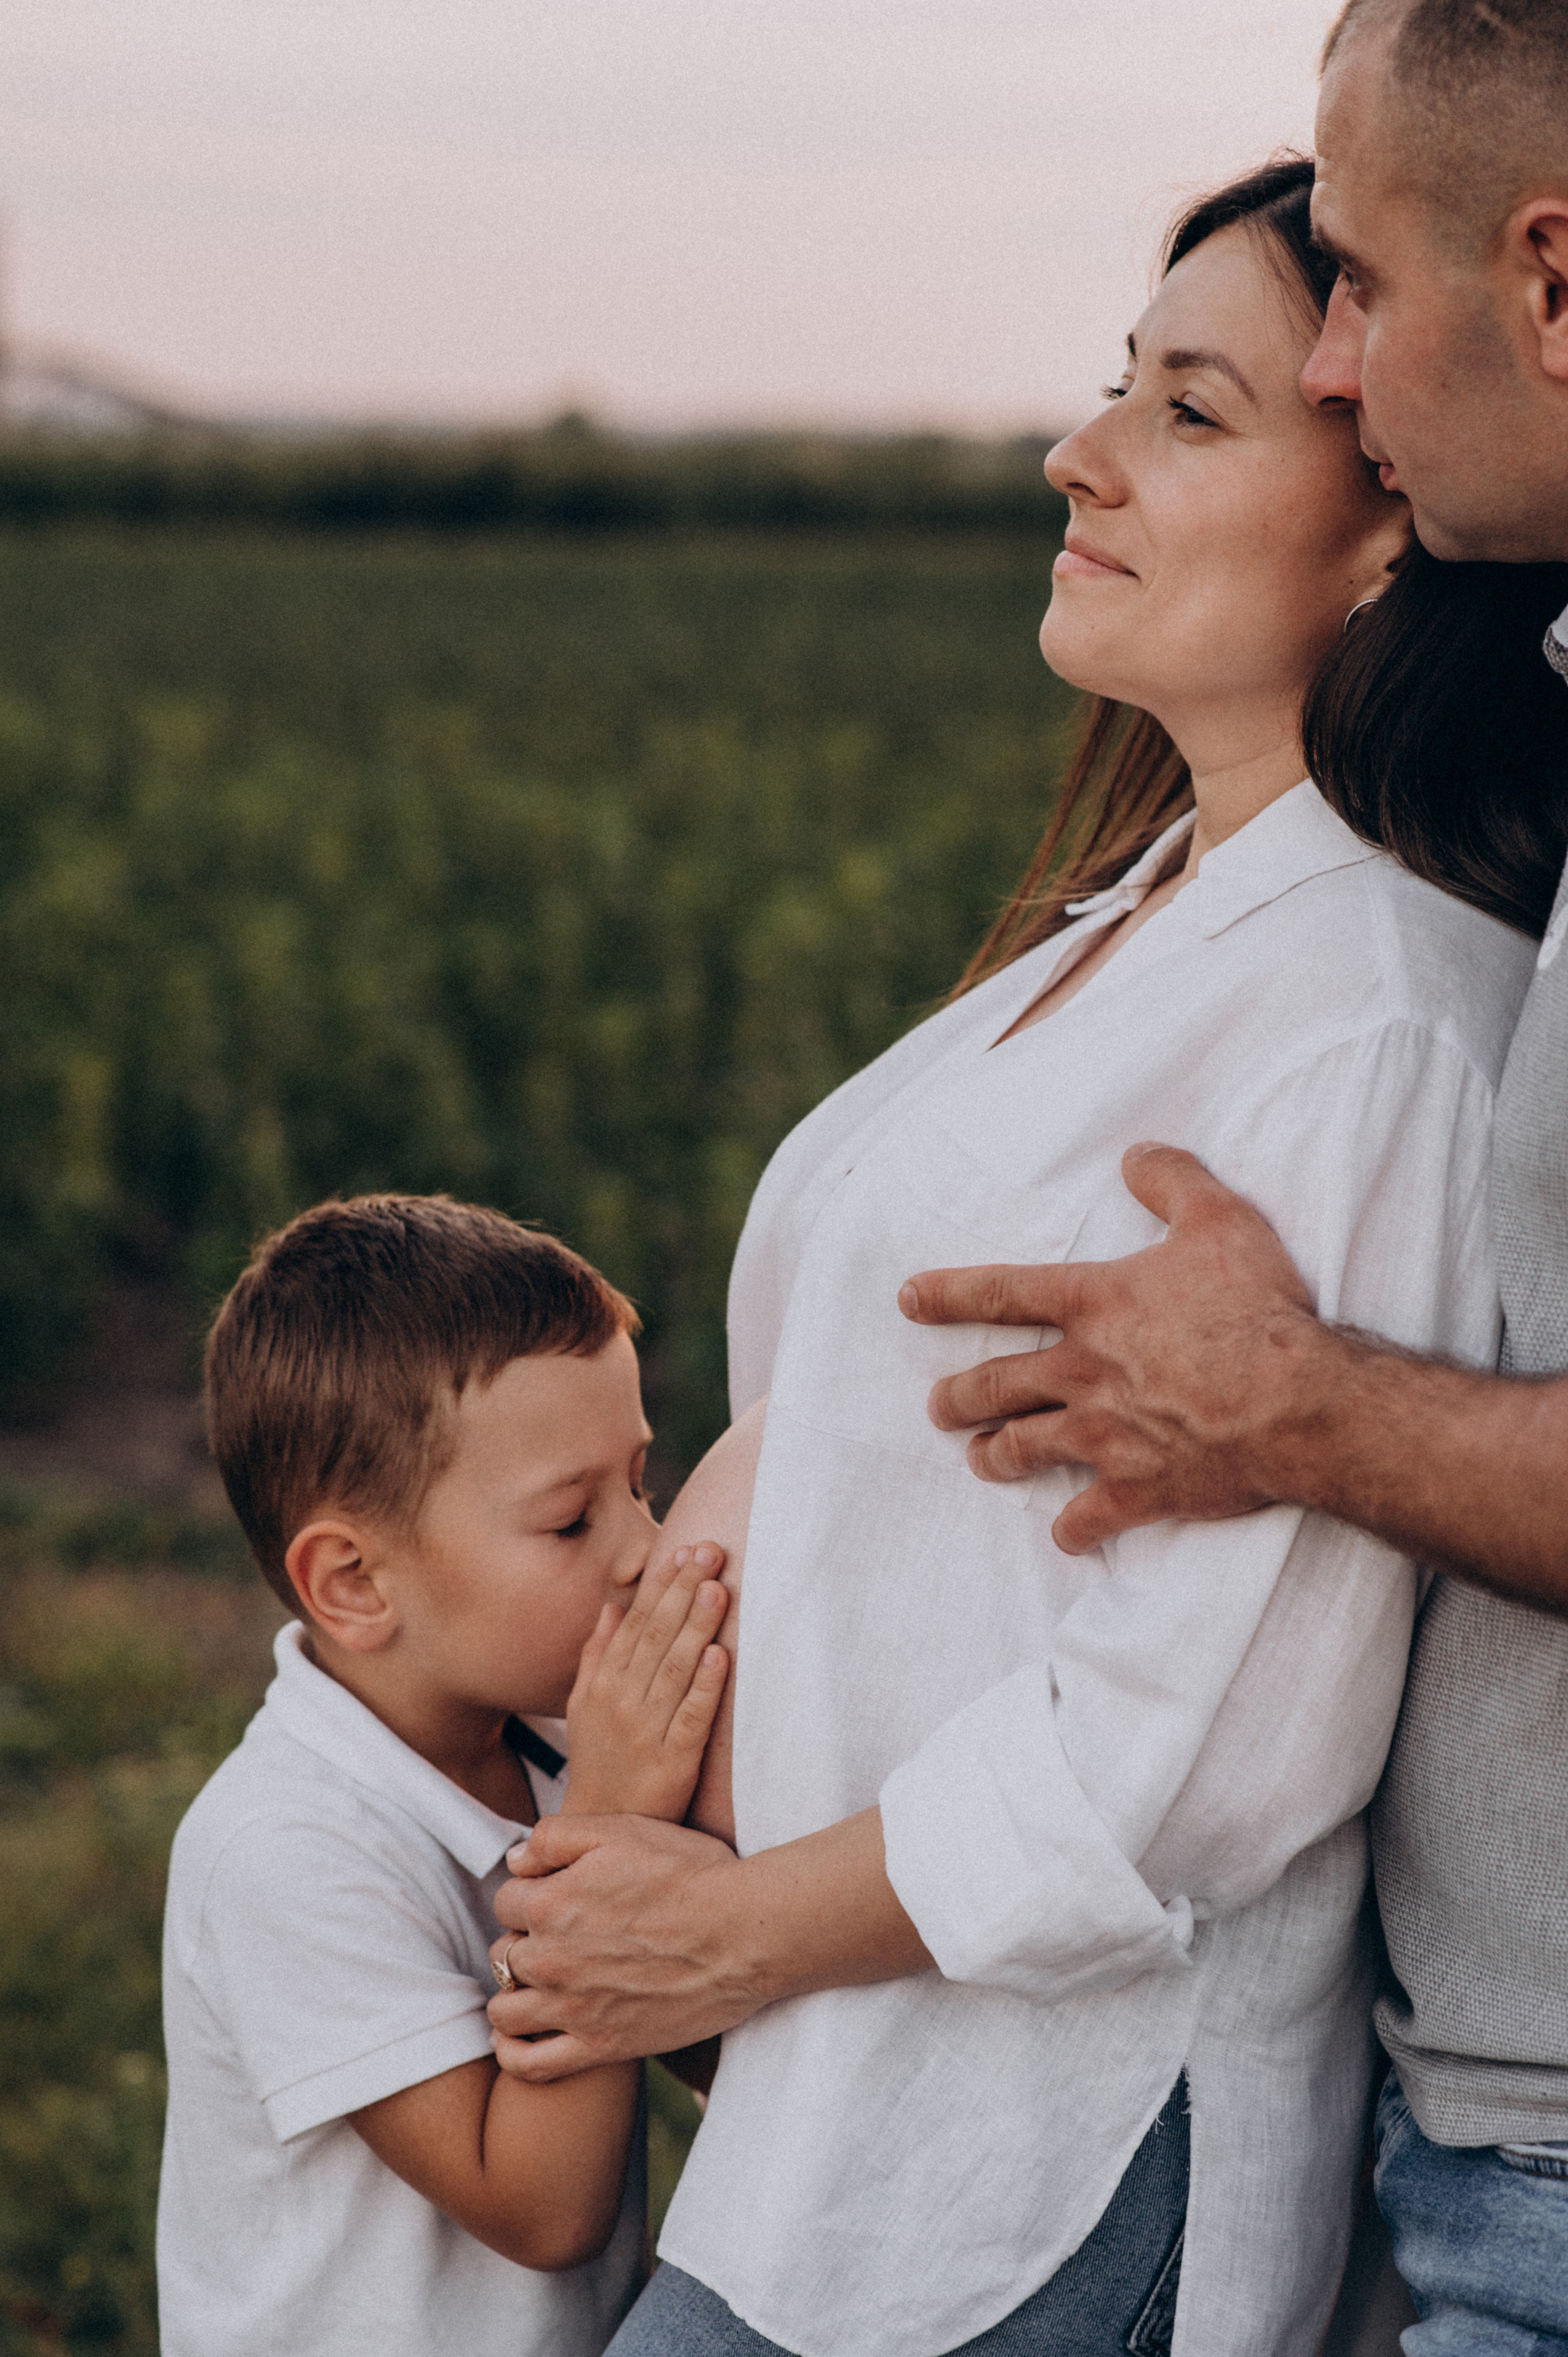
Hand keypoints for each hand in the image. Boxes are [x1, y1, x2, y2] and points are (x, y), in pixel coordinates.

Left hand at [487, 1814, 757, 2080]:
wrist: (744, 1933)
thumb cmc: (690, 1875)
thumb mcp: (622, 1828)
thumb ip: (556, 1836)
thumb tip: (516, 1860)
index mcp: (550, 1903)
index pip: (506, 1897)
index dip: (531, 1889)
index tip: (558, 1890)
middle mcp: (551, 1959)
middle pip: (503, 1952)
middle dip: (524, 1939)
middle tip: (561, 1933)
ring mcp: (573, 2008)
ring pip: (505, 2009)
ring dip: (514, 1992)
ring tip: (541, 1981)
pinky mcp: (601, 2046)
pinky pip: (530, 2065)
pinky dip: (514, 2052)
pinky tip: (523, 2035)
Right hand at [561, 1545, 728, 1820]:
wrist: (602, 1826)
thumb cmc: (599, 1760)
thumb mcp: (583, 1706)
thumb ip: (596, 1655)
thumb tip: (611, 1607)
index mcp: (603, 1684)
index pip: (636, 1623)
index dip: (661, 1585)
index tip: (683, 1549)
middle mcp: (621, 1701)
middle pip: (657, 1636)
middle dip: (684, 1591)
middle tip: (711, 1551)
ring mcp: (647, 1731)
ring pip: (675, 1670)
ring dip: (697, 1627)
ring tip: (717, 1589)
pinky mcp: (673, 1761)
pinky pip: (691, 1717)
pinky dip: (705, 1686)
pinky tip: (721, 1656)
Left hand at [900, 1143, 1338, 1551]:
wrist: (1298, 1403)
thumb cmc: (1258, 1309)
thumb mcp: (1220, 1220)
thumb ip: (1172, 1180)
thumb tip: (1136, 1154)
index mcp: (1095, 1305)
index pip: (1001, 1293)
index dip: (948, 1293)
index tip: (908, 1299)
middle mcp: (1084, 1372)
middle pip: (995, 1384)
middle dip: (957, 1397)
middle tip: (937, 1407)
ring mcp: (1105, 1437)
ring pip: (1024, 1449)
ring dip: (995, 1456)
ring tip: (978, 1458)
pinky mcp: (1139, 1489)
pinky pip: (1088, 1518)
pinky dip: (1072, 1529)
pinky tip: (1065, 1535)